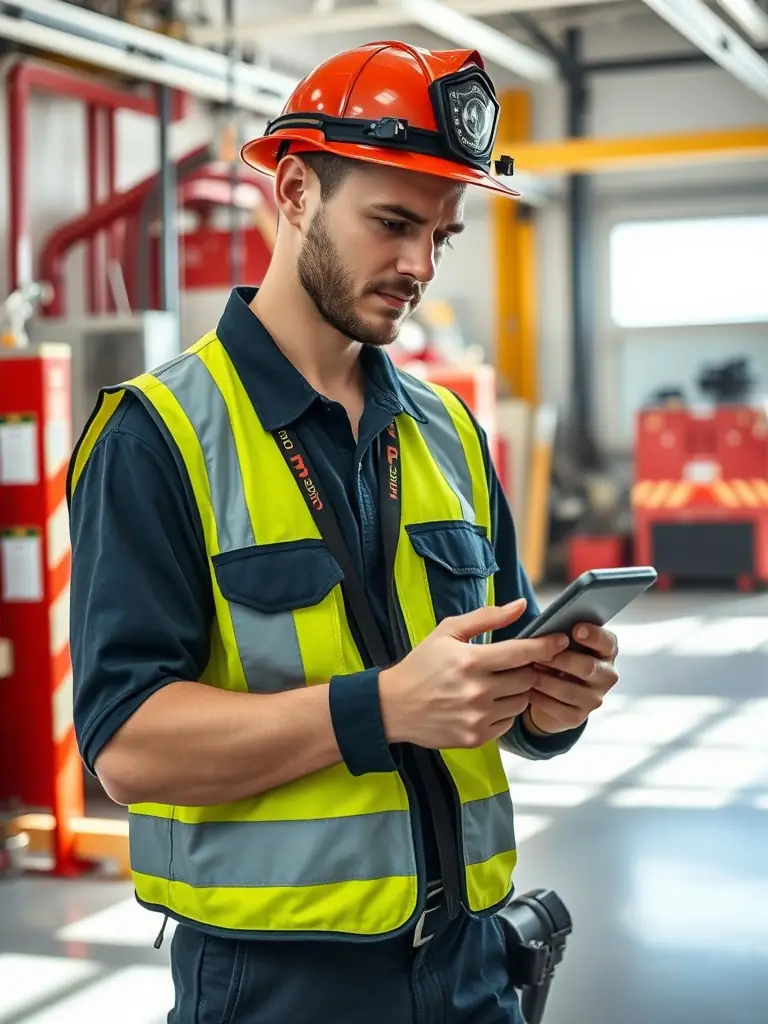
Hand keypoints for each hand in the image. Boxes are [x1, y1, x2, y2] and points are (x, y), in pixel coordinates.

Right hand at [379, 599, 569, 749]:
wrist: (393, 706)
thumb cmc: (422, 664)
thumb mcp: (448, 631)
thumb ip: (487, 617)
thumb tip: (520, 606)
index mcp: (471, 661)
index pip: (522, 652)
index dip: (546, 645)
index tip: (561, 640)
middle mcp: (477, 691)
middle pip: (527, 678)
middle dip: (528, 669)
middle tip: (518, 664)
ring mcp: (477, 718)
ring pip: (521, 702)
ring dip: (517, 691)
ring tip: (498, 683)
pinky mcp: (476, 738)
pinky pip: (508, 723)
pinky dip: (504, 712)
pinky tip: (487, 702)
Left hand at [524, 622, 619, 735]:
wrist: (551, 691)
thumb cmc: (557, 657)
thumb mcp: (561, 643)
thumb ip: (560, 634)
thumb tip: (546, 629)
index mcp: (606, 651)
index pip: (607, 642)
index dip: (593, 635)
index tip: (575, 629)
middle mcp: (606, 675)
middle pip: (588, 667)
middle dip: (561, 659)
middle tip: (539, 654)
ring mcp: (594, 698)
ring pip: (569, 690)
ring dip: (545, 680)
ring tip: (527, 670)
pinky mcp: (578, 716)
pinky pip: (558, 708)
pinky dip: (539, 697)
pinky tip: (526, 689)